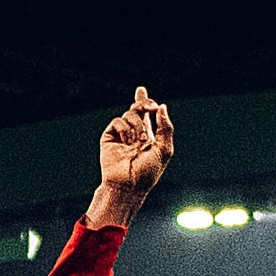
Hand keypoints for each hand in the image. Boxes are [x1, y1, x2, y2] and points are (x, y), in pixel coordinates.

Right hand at [92, 88, 173, 224]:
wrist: (128, 185)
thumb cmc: (148, 172)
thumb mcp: (164, 150)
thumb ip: (165, 128)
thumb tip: (162, 107)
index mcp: (148, 136)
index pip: (146, 115)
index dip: (143, 101)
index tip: (141, 90)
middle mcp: (134, 133)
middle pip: (137, 108)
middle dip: (144, 103)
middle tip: (150, 107)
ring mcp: (121, 135)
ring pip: (130, 114)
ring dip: (137, 125)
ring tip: (139, 140)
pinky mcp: (109, 137)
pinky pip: (118, 121)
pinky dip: (125, 129)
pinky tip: (128, 141)